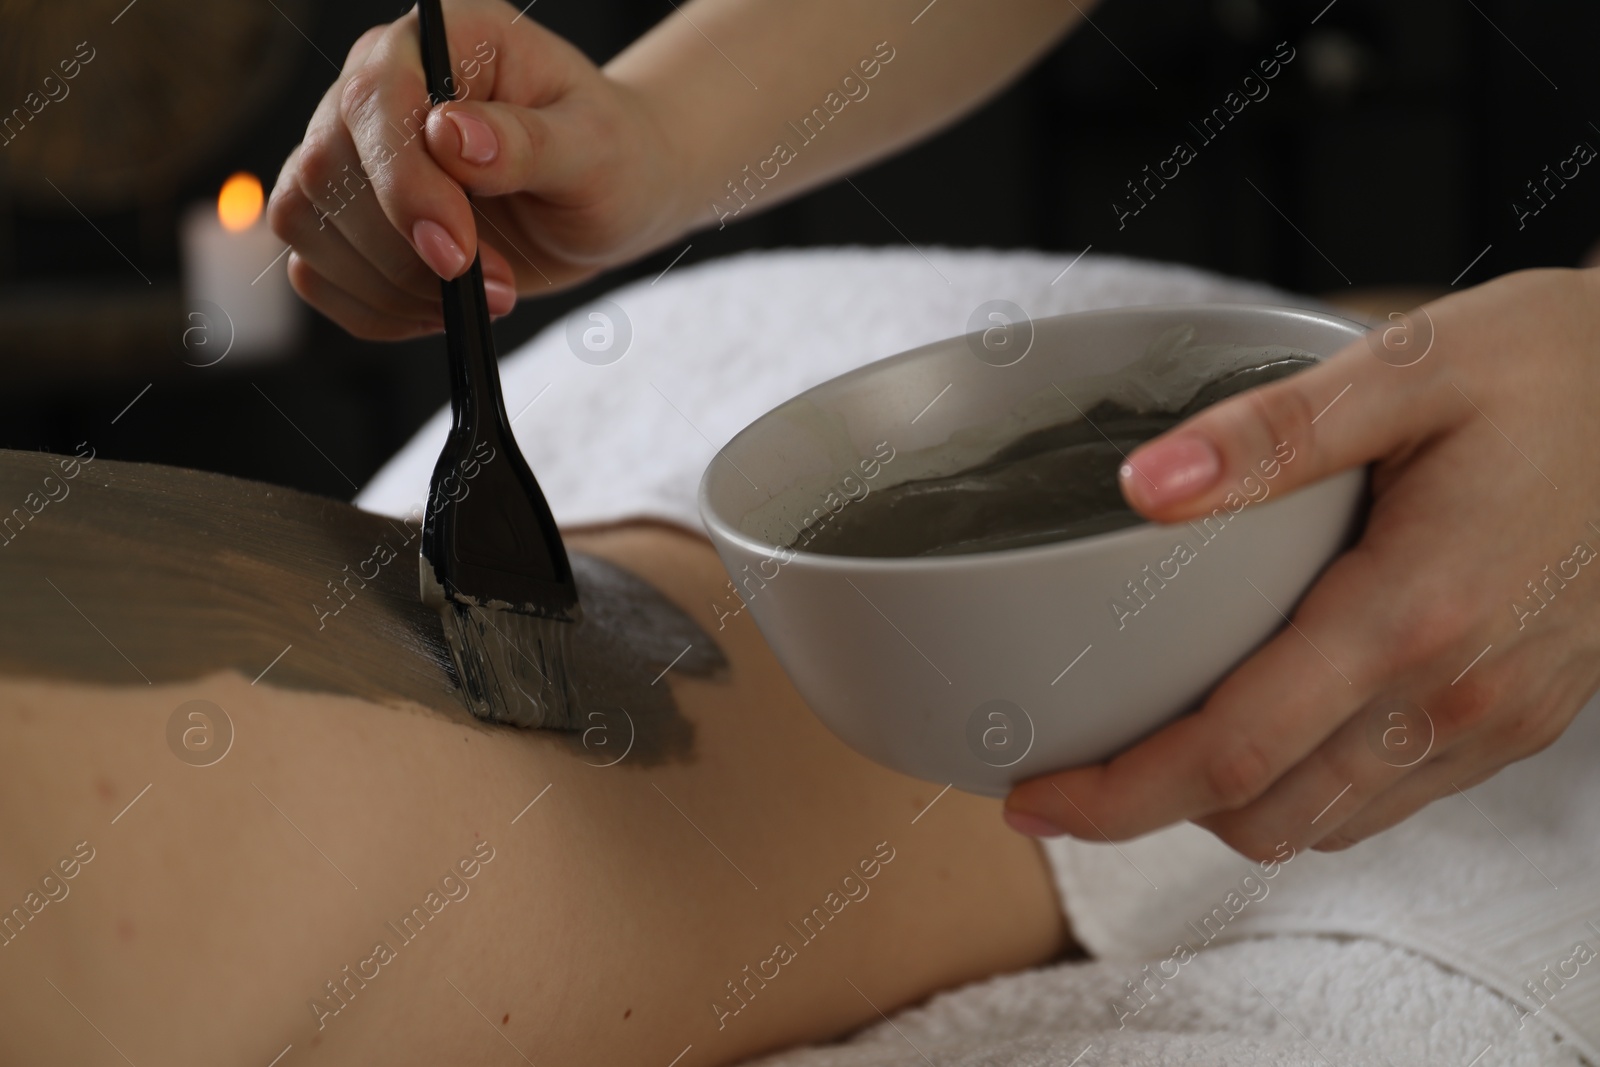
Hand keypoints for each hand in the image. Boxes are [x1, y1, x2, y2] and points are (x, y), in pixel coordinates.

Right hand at [267, 0, 683, 338]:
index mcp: (436, 42)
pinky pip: (316, 272)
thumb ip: (527, 141)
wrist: (611, 193)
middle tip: (498, 288)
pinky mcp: (347, 217)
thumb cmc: (610, 155)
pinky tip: (439, 313)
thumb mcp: (595, 145)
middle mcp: (376, 87)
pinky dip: (372, 310)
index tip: (456, 254)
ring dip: (389, 286)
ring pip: (304, 222)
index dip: (403, 185)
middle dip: (404, 253)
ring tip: (482, 298)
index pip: (375, 100)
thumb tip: (452, 135)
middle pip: (324, 170)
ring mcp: (351, 153)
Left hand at [1004, 267, 1599, 857]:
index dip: (1116, 793)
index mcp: (1414, 614)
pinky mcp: (1521, 723)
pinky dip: (1304, 790)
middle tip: (1069, 766)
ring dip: (1225, 806)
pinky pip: (1387, 800)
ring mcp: (1496, 723)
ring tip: (1151, 746)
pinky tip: (1263, 725)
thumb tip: (1141, 487)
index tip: (1029, 796)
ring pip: (1326, 824)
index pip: (1231, 753)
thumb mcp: (1414, 365)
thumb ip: (1274, 432)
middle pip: (1266, 816)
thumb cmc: (1563, 368)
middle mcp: (1457, 696)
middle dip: (1150, 812)